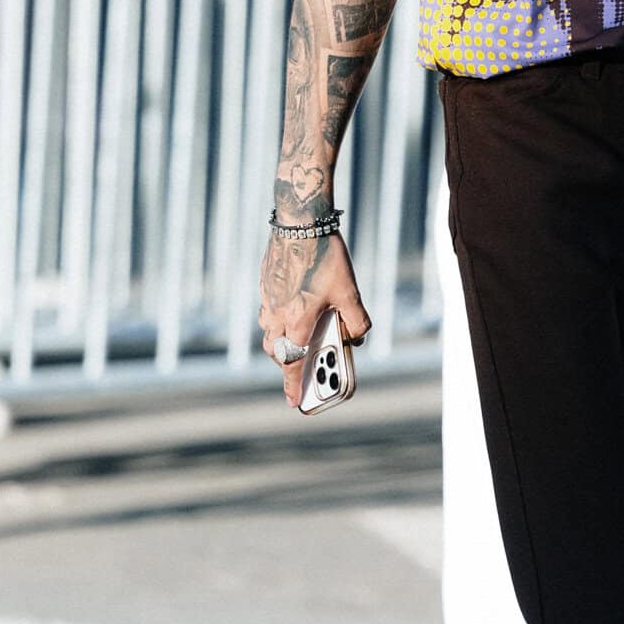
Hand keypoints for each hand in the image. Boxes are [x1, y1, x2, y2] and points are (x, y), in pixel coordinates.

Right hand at [258, 231, 371, 408]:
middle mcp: (278, 314)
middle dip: (287, 363)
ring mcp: (268, 298)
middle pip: (277, 351)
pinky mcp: (265, 283)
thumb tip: (358, 337)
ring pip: (268, 331)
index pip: (293, 363)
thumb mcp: (350, 291)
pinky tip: (293, 305)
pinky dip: (277, 317)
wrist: (299, 222)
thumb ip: (357, 320)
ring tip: (299, 336)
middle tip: (301, 365)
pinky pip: (267, 310)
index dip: (293, 385)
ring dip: (280, 341)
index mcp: (298, 320)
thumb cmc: (325, 256)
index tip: (293, 402)